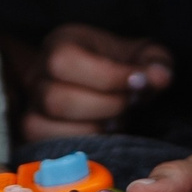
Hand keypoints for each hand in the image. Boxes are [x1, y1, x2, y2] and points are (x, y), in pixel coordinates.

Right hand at [10, 24, 171, 141]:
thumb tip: (159, 77)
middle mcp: (38, 74)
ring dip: (94, 129)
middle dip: (105, 107)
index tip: (139, 83)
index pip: (66, 61)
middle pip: (56, 99)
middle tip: (130, 104)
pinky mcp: (35, 132)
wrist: (104, 83)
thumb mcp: (142, 56)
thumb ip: (155, 62)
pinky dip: (81, 146)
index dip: (107, 77)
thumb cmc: (122, 67)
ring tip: (117, 119)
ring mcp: (32, 105)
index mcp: (60, 44)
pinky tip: (102, 134)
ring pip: (47, 127)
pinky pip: (47, 146)